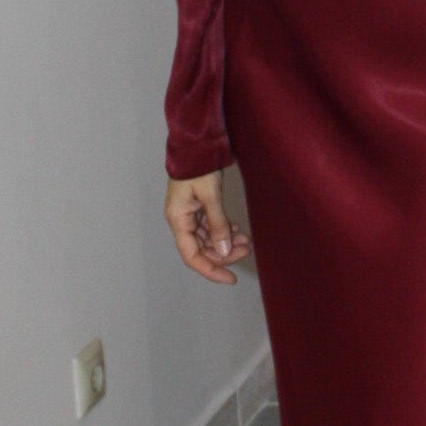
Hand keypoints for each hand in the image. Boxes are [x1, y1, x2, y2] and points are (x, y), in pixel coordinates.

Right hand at [164, 170, 252, 284]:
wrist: (196, 147)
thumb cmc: (198, 168)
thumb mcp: (210, 196)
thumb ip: (218, 224)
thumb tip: (224, 250)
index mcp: (178, 221)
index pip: (192, 256)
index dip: (211, 270)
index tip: (231, 278)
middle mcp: (181, 222)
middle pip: (202, 250)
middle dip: (225, 253)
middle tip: (247, 248)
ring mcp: (189, 216)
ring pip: (208, 240)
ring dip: (226, 242)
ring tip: (246, 239)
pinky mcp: (198, 209)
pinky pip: (211, 228)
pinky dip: (224, 231)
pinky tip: (237, 229)